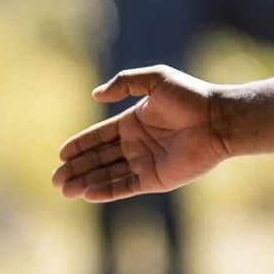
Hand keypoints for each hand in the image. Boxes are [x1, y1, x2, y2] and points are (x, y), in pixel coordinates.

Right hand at [52, 67, 231, 201]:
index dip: (80, 145)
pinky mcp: (156, 179)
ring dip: (85, 182)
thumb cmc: (190, 96)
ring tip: (64, 189)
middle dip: (76, 168)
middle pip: (99, 159)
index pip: (100, 136)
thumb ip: (124, 84)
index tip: (61, 153)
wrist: (218, 119)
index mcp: (133, 122)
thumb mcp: (154, 79)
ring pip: (108, 175)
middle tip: (56, 178)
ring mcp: (145, 163)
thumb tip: (96, 95)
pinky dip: (106, 191)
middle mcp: (136, 145)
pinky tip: (87, 194)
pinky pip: (125, 186)